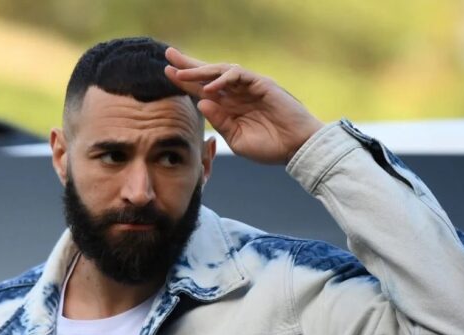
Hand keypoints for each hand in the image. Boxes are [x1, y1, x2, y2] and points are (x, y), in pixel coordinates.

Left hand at [164, 47, 323, 164]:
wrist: (296, 149)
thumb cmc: (270, 147)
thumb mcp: (237, 139)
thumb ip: (220, 122)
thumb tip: (201, 102)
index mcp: (231, 108)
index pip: (204, 90)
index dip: (186, 82)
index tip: (167, 74)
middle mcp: (238, 94)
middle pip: (209, 75)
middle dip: (189, 65)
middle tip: (168, 56)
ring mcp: (250, 87)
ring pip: (221, 71)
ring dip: (201, 71)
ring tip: (182, 73)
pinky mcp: (262, 84)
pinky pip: (238, 76)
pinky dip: (223, 79)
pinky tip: (209, 88)